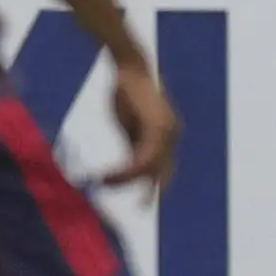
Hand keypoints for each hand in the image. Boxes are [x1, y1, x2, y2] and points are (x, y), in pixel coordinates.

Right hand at [101, 59, 179, 201]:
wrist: (129, 67)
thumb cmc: (126, 92)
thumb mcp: (130, 123)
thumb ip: (135, 143)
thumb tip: (131, 165)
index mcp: (167, 134)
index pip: (162, 165)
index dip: (151, 182)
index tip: (144, 198)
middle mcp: (171, 134)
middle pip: (161, 171)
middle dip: (151, 191)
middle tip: (142, 208)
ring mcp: (166, 132)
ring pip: (149, 168)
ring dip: (125, 179)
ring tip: (103, 182)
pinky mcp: (156, 129)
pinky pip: (141, 160)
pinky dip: (123, 171)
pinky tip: (105, 176)